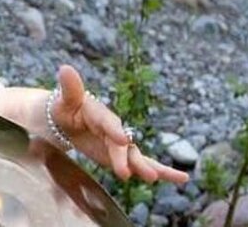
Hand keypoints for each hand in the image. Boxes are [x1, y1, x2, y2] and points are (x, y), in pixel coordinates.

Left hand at [51, 64, 188, 184]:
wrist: (68, 119)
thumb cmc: (65, 107)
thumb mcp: (65, 99)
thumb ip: (70, 88)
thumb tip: (65, 68)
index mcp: (98, 113)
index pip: (107, 122)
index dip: (114, 130)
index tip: (121, 139)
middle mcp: (114, 127)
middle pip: (120, 144)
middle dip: (123, 156)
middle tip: (126, 171)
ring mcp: (120, 143)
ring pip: (135, 155)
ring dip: (144, 166)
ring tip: (153, 177)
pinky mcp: (123, 156)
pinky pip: (143, 164)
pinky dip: (163, 171)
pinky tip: (182, 178)